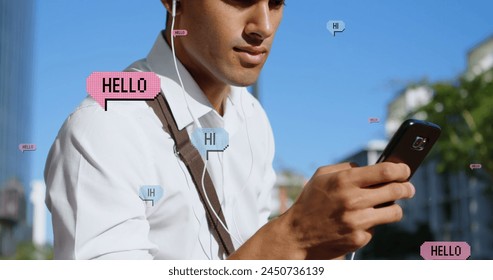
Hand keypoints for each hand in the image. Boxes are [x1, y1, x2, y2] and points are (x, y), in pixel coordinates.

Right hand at [281, 162, 414, 258]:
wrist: (297, 234)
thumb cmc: (311, 201)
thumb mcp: (322, 176)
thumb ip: (347, 167)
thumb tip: (371, 168)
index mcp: (344, 181)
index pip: (385, 171)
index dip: (401, 169)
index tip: (405, 169)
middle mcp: (352, 200)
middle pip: (396, 191)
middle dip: (407, 188)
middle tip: (409, 188)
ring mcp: (357, 222)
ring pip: (394, 212)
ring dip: (395, 207)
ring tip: (390, 205)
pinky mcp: (359, 239)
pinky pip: (377, 228)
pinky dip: (373, 224)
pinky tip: (361, 222)